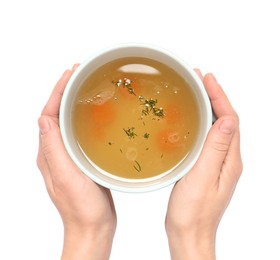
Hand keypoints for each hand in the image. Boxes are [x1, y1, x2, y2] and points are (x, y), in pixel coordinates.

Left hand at [37, 65, 116, 259]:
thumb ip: (53, 149)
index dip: (56, 93)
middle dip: (64, 92)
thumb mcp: (65, 176)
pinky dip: (84, 118)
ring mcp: (68, 156)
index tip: (69, 74)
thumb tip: (44, 119)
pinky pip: (79, 133)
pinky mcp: (81, 161)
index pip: (48, 115)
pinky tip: (95, 115)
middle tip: (79, 75)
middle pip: (56, 115)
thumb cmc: (80, 207)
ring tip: (86, 88)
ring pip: (67, 123)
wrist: (93, 226)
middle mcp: (55, 153)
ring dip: (73, 103)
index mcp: (49, 154)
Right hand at [165, 71, 241, 259]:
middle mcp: (226, 159)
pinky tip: (189, 119)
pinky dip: (200, 123)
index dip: (219, 97)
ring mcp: (216, 162)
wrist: (188, 232)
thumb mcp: (204, 178)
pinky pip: (206, 138)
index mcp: (229, 160)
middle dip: (214, 97)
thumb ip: (216, 149)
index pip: (230, 120)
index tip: (207, 79)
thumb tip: (229, 120)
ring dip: (208, 108)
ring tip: (195, 92)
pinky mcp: (204, 166)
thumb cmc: (193, 211)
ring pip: (215, 128)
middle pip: (225, 120)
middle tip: (199, 79)